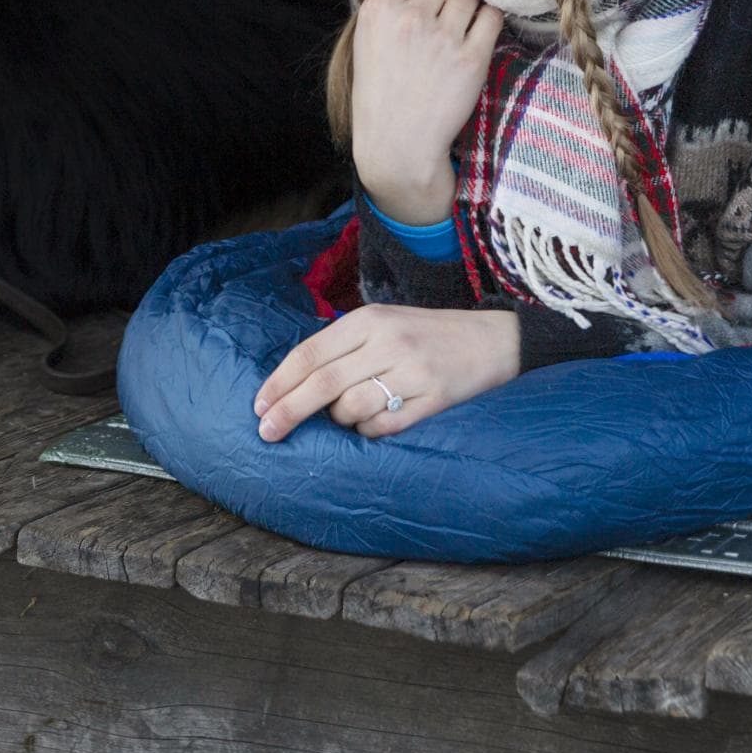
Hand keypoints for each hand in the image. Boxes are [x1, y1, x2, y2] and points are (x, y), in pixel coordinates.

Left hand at [254, 304, 521, 440]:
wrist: (492, 339)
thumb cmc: (426, 333)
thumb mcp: (382, 323)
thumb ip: (342, 346)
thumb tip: (292, 384)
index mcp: (368, 320)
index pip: (309, 354)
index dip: (279, 384)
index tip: (259, 407)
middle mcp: (387, 342)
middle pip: (322, 383)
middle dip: (289, 411)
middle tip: (267, 432)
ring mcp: (412, 371)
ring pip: (351, 409)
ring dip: (339, 421)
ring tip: (348, 416)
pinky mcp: (433, 399)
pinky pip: (383, 427)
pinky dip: (368, 431)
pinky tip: (373, 423)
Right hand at [349, 0, 502, 223]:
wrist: (398, 144)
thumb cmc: (380, 91)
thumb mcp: (368, 38)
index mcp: (379, 9)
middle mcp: (410, 18)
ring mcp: (443, 38)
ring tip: (467, 9)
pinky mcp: (472, 59)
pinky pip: (492, 17)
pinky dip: (490, 14)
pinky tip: (483, 22)